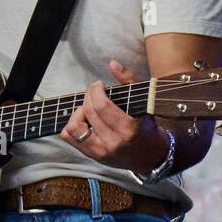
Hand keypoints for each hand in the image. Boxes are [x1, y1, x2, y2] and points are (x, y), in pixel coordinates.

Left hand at [60, 60, 169, 174]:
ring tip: (88, 109)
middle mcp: (113, 143)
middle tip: (94, 93)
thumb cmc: (148, 128)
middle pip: (88, 112)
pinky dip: (72, 125)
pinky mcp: (93, 156)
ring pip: (74, 127)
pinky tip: (85, 121)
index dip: (96, 91)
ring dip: (78, 113)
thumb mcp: (146, 102)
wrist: (151, 157)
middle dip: (88, 96)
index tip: (99, 86)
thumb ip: (130, 80)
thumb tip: (112, 64)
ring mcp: (101, 152)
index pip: (101, 106)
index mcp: (128, 130)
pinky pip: (70, 138)